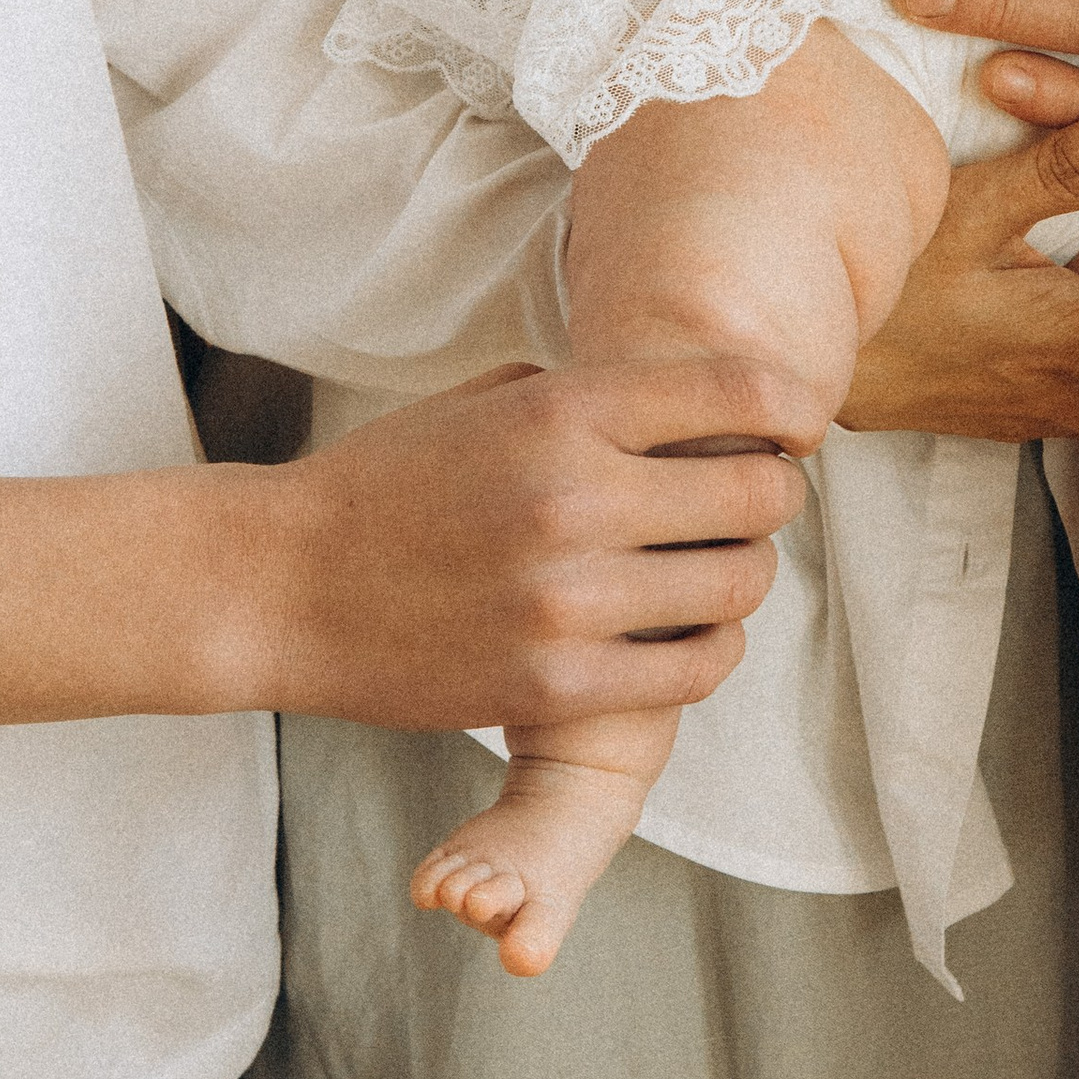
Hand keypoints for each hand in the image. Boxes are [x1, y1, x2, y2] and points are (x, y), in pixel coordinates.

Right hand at [256, 355, 810, 734]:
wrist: (281, 586)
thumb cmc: (389, 483)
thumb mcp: (487, 400)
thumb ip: (593, 396)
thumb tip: (700, 405)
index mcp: (562, 409)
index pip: (741, 394)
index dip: (793, 410)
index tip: (797, 429)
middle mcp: (577, 499)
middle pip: (761, 497)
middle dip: (772, 496)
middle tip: (749, 505)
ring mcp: (569, 599)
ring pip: (739, 587)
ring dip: (742, 576)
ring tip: (709, 569)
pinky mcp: (557, 683)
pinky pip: (696, 669)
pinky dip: (708, 649)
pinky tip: (680, 632)